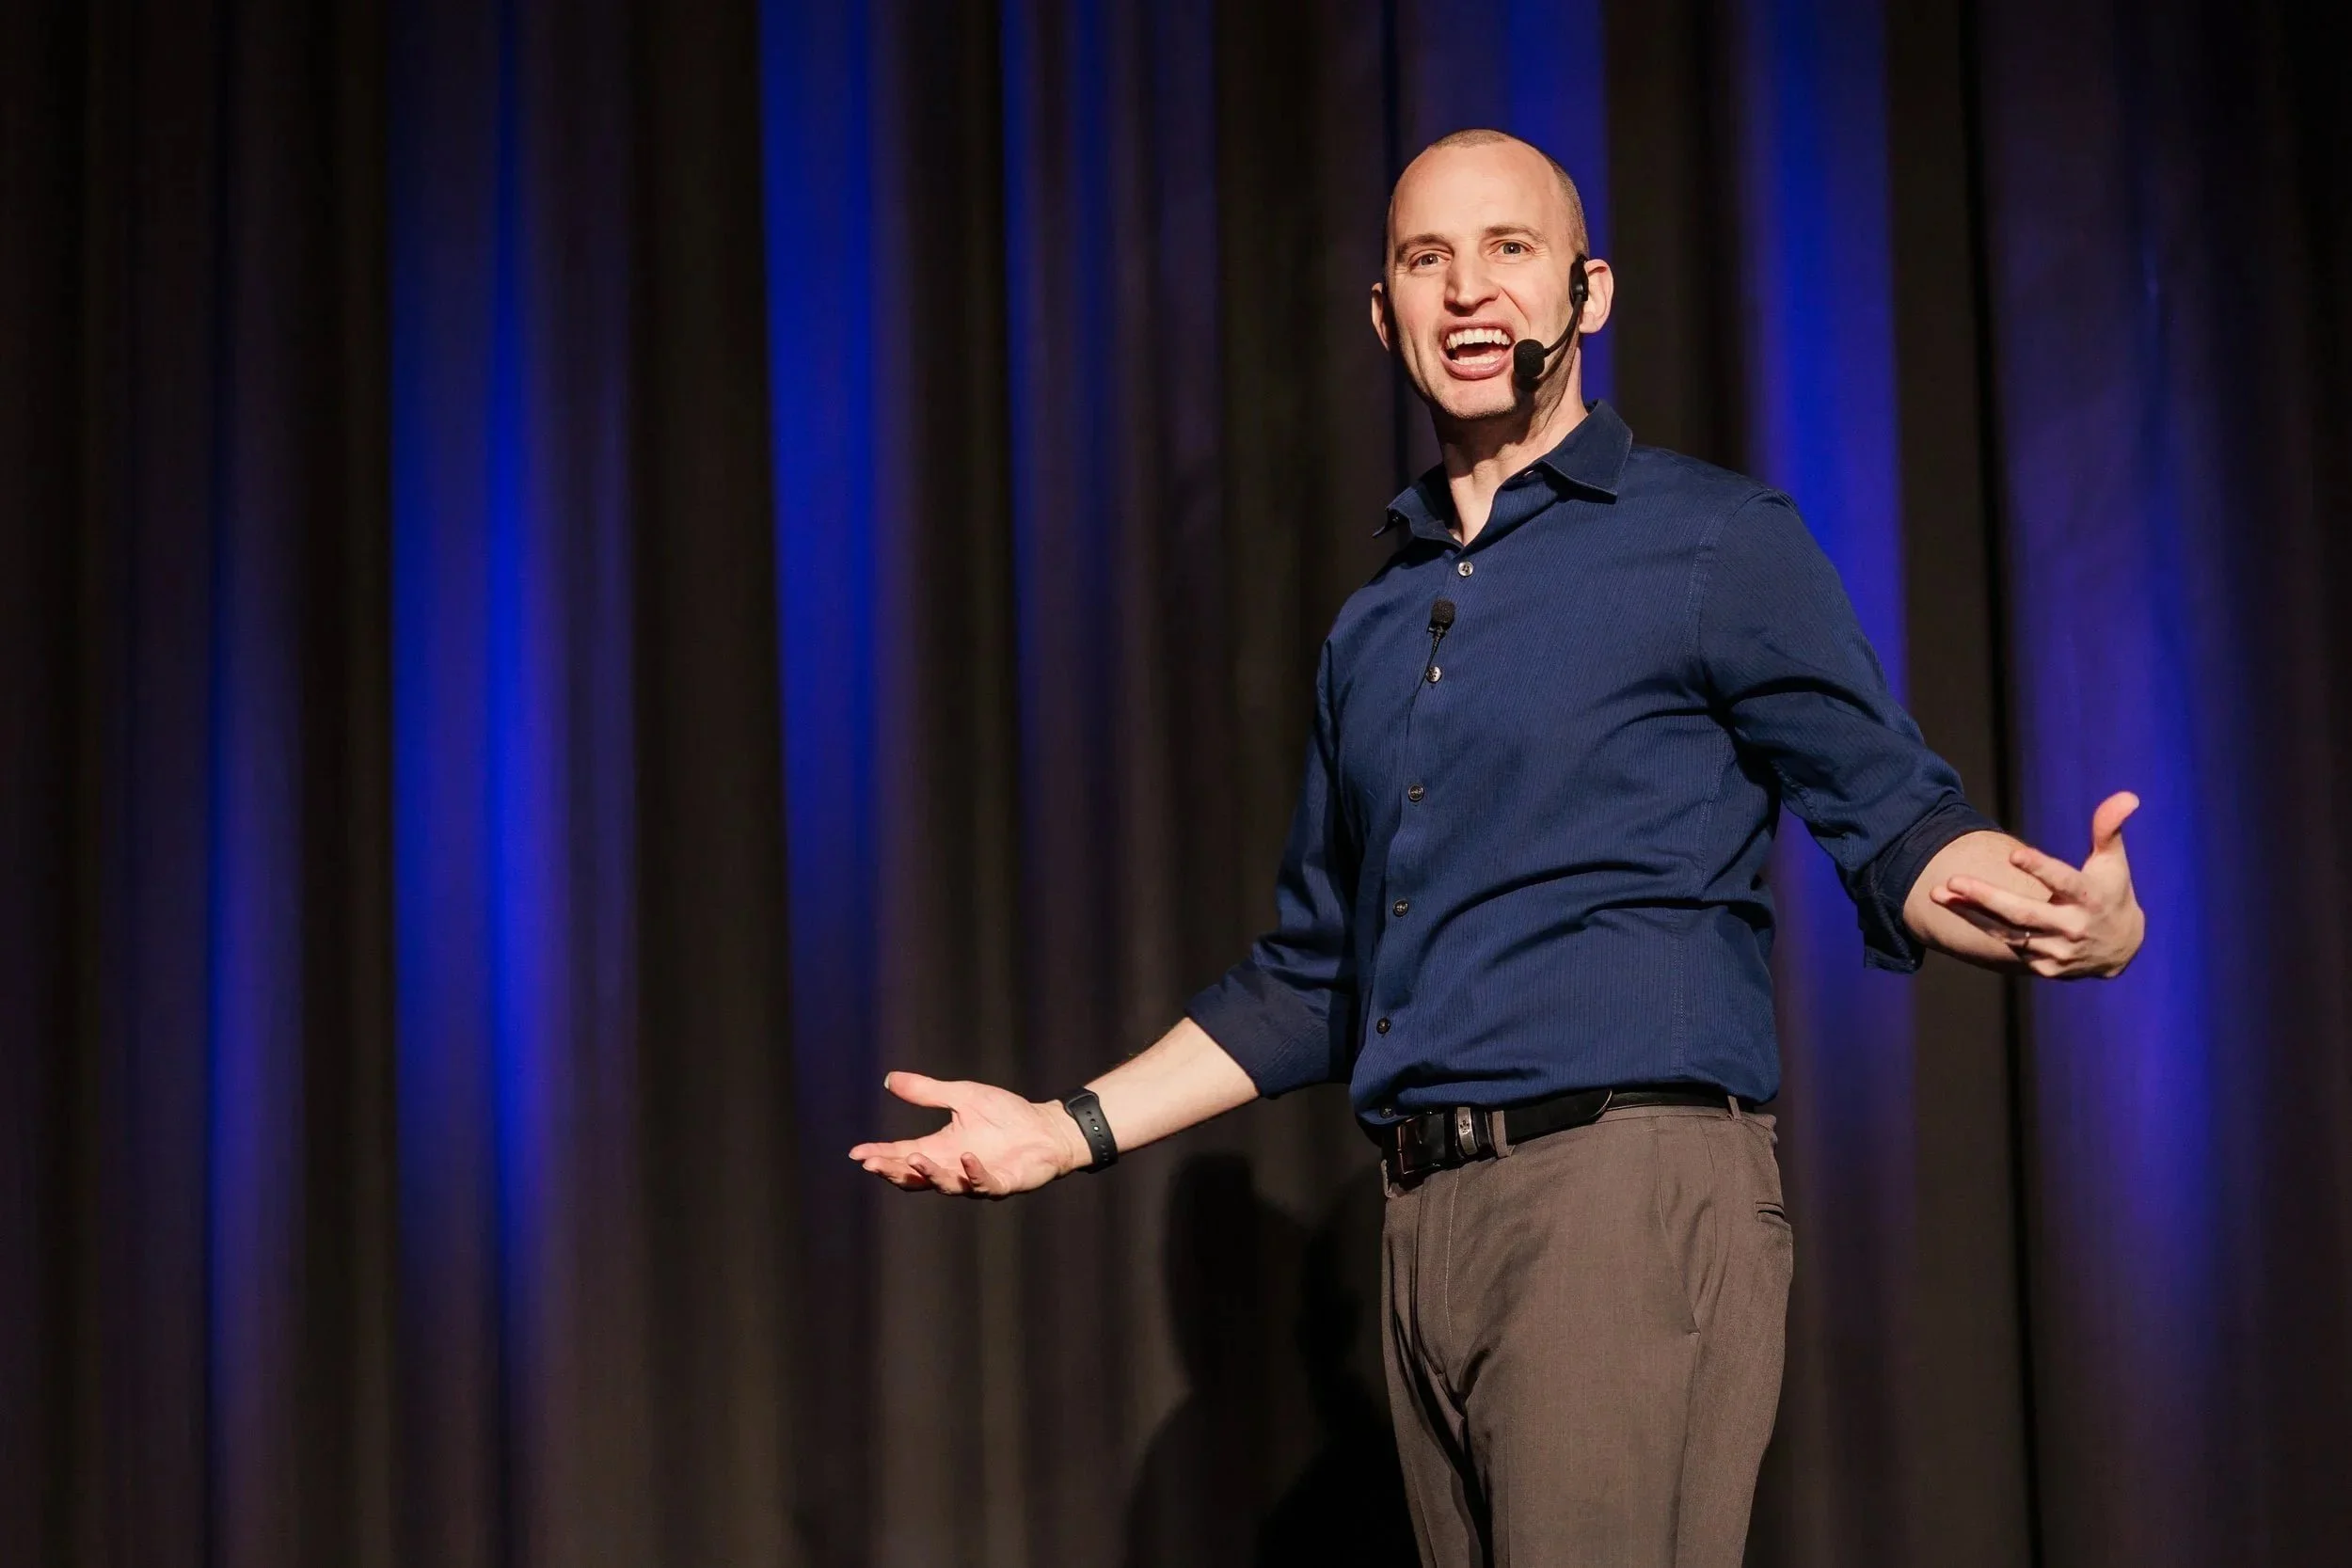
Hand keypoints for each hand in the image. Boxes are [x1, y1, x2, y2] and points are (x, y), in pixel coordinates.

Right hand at [848, 1072, 1093, 1197]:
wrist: (1046, 1128)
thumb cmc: (1006, 1114)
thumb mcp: (962, 1096)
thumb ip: (928, 1092)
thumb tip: (890, 1079)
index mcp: (941, 1148)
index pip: (903, 1154)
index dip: (880, 1155)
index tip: (858, 1153)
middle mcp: (954, 1167)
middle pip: (916, 1176)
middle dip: (893, 1171)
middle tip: (873, 1164)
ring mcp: (976, 1178)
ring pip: (946, 1184)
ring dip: (929, 1174)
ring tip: (912, 1160)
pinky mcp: (1003, 1182)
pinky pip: (985, 1184)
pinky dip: (974, 1174)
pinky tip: (966, 1158)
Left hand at [1930, 791, 2145, 978]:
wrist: (2120, 950)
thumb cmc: (2111, 893)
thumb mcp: (2113, 862)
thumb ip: (2109, 829)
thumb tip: (2127, 796)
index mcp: (2092, 898)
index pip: (2065, 882)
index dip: (2041, 869)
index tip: (2014, 854)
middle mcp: (2074, 927)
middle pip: (2024, 912)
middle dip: (1986, 897)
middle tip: (1952, 880)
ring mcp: (2058, 950)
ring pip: (2007, 931)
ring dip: (1970, 913)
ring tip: (1937, 894)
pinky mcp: (2044, 967)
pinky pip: (2006, 944)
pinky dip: (1981, 927)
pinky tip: (1955, 908)